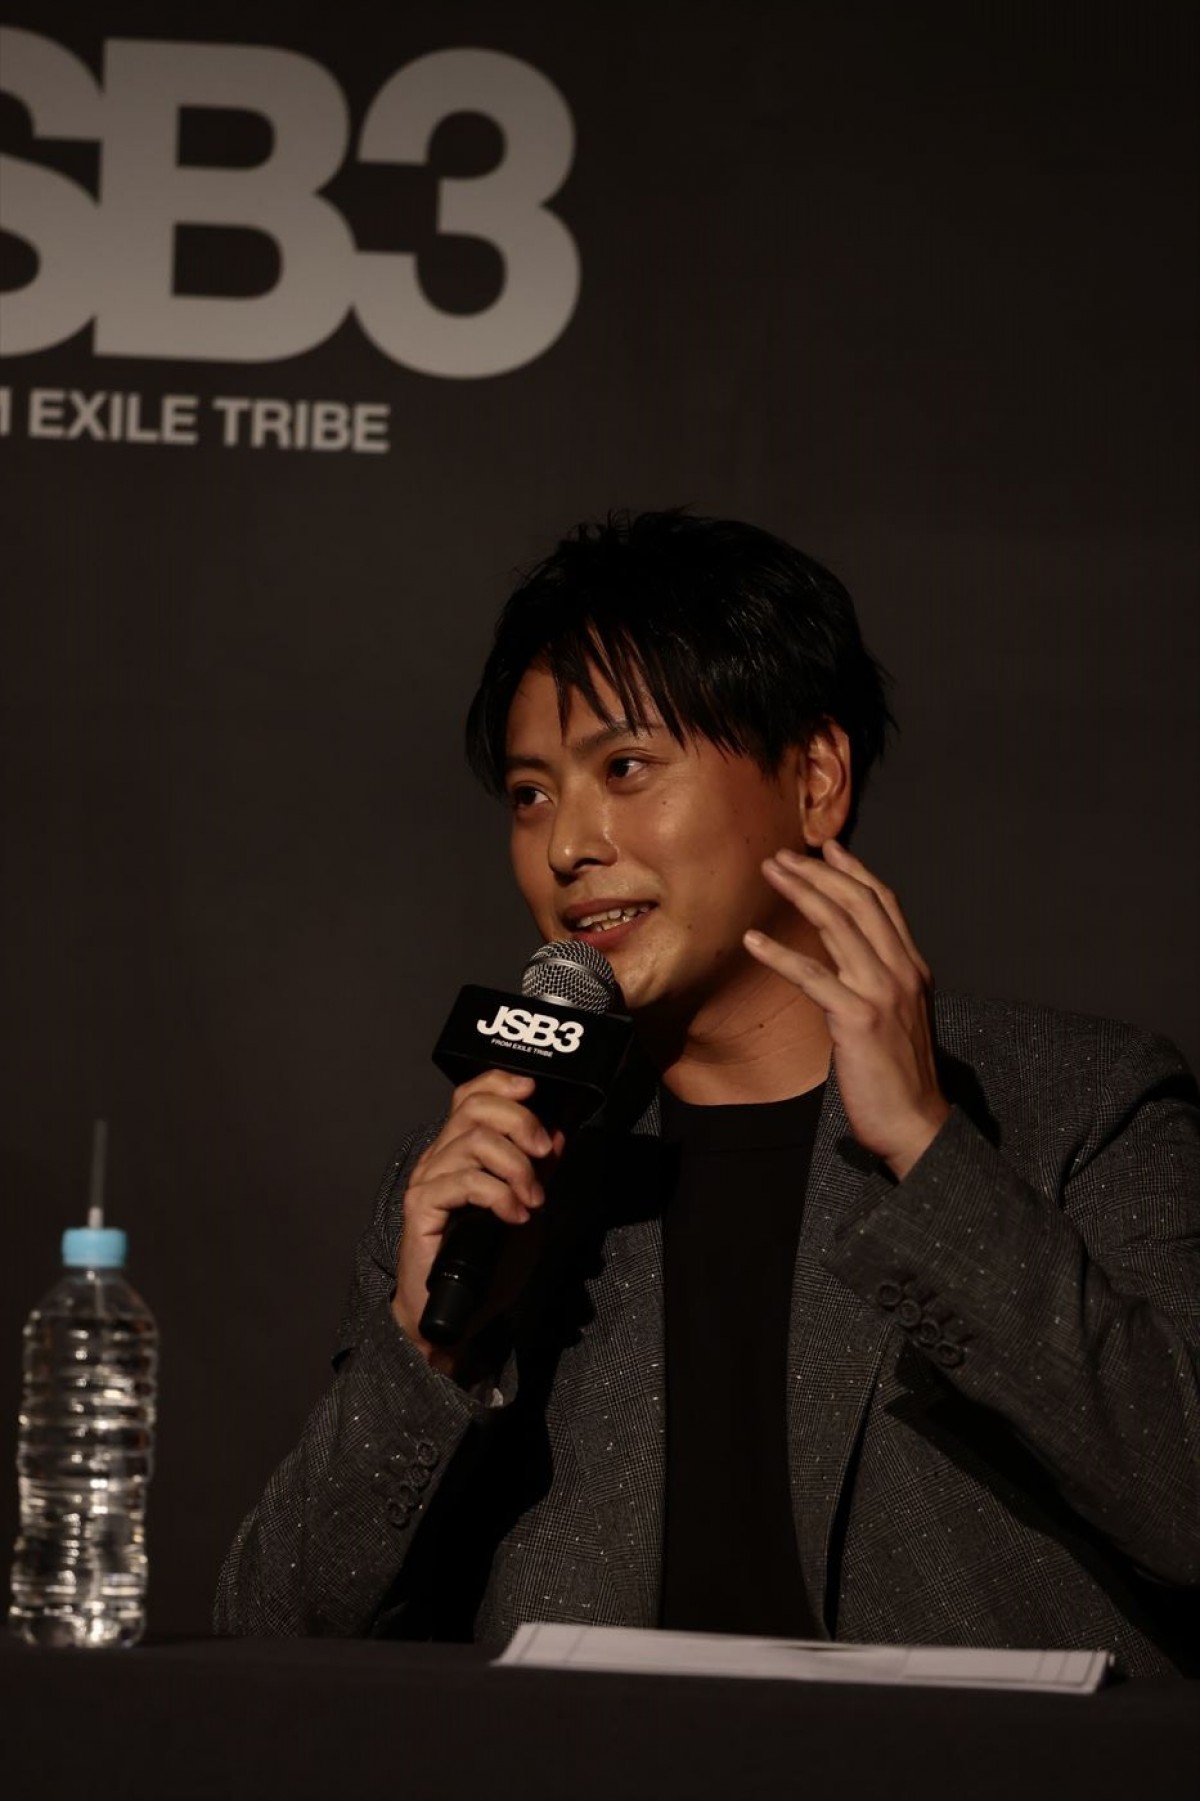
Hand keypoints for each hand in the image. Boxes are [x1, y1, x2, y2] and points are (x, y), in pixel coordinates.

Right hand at [392, 1068, 563, 1369]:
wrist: (457, 1311)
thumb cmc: (487, 1261)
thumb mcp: (525, 1205)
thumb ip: (538, 1170)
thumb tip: (558, 1134)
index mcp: (460, 1149)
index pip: (471, 1095)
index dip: (501, 1082)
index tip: (534, 1091)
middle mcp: (439, 1157)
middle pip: (475, 1109)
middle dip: (520, 1123)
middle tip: (544, 1155)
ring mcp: (428, 1180)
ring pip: (475, 1144)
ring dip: (517, 1168)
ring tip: (532, 1201)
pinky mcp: (421, 1207)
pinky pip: (466, 1182)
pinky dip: (500, 1195)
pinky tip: (514, 1216)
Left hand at [744, 840, 949, 1177]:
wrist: (916, 1121)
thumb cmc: (900, 1075)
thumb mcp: (898, 1015)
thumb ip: (880, 981)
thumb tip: (849, 958)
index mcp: (913, 968)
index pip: (885, 903)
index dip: (854, 871)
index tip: (826, 849)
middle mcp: (901, 971)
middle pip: (859, 903)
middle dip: (818, 872)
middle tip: (783, 856)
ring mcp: (881, 992)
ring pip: (838, 925)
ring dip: (800, 892)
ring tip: (770, 874)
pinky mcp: (857, 1018)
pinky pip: (812, 976)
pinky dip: (780, 954)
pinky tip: (752, 940)